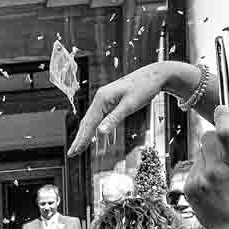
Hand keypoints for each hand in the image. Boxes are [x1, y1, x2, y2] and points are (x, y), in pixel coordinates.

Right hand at [67, 60, 208, 157]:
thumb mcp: (129, 105)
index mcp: (102, 98)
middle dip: (80, 138)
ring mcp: (106, 99)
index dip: (81, 139)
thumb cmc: (144, 88)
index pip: (89, 123)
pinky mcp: (112, 101)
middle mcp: (101, 98)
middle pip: (87, 122)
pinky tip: (102, 140)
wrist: (155, 74)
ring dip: (88, 135)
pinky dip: (100, 130)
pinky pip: (103, 118)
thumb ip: (114, 119)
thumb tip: (100, 133)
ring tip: (81, 148)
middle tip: (72, 153)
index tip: (74, 151)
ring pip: (94, 120)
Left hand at [185, 105, 228, 228]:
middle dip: (214, 140)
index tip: (221, 108)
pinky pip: (193, 168)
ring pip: (200, 154)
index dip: (223, 119)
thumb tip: (226, 125)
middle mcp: (216, 170)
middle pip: (208, 136)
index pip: (227, 135)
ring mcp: (201, 179)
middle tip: (222, 154)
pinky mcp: (189, 187)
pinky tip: (209, 189)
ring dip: (208, 160)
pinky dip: (200, 174)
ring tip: (218, 181)